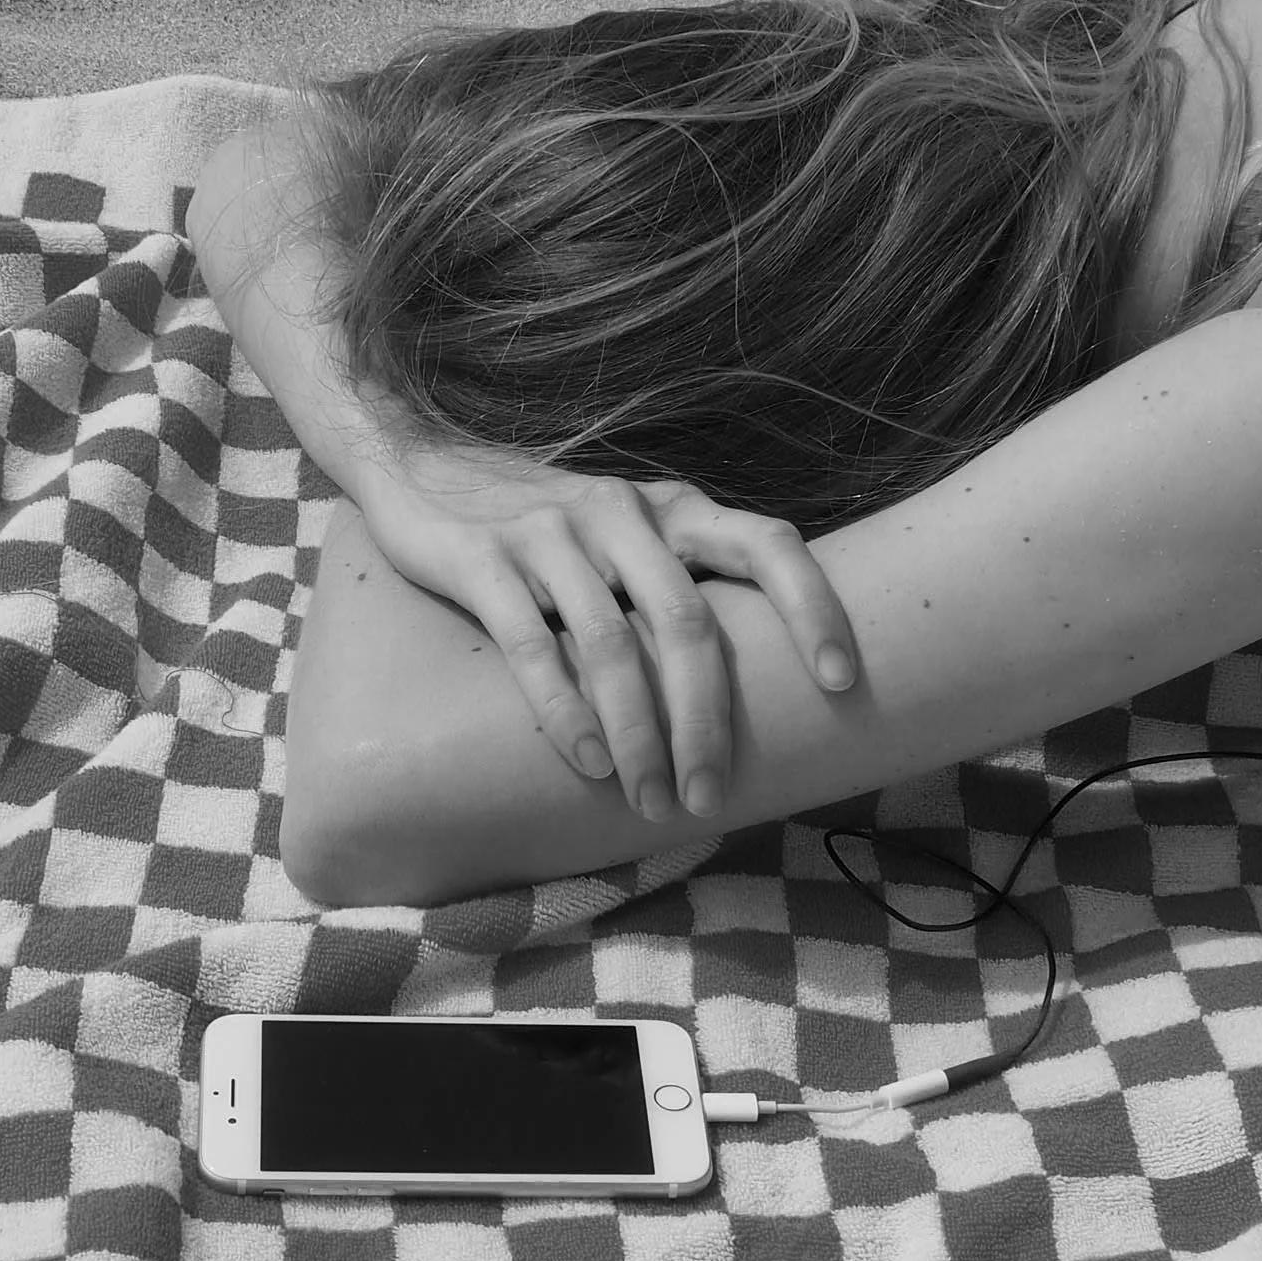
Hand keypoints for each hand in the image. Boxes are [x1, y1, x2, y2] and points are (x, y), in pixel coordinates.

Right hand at [347, 445, 859, 822]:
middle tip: (710, 796)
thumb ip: (683, 581)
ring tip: (652, 801)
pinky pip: (533, 645)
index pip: (767, 544)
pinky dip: (565, 711)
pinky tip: (588, 763)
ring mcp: (551, 532)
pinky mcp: (481, 558)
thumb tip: (767, 683)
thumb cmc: (547, 523)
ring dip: (638, 736)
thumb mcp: (629, 532)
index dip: (813, 609)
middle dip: (706, 721)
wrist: (419, 459)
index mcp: (674, 509)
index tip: (841, 683)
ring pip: (613, 645)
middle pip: (689, 623)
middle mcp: (622, 512)